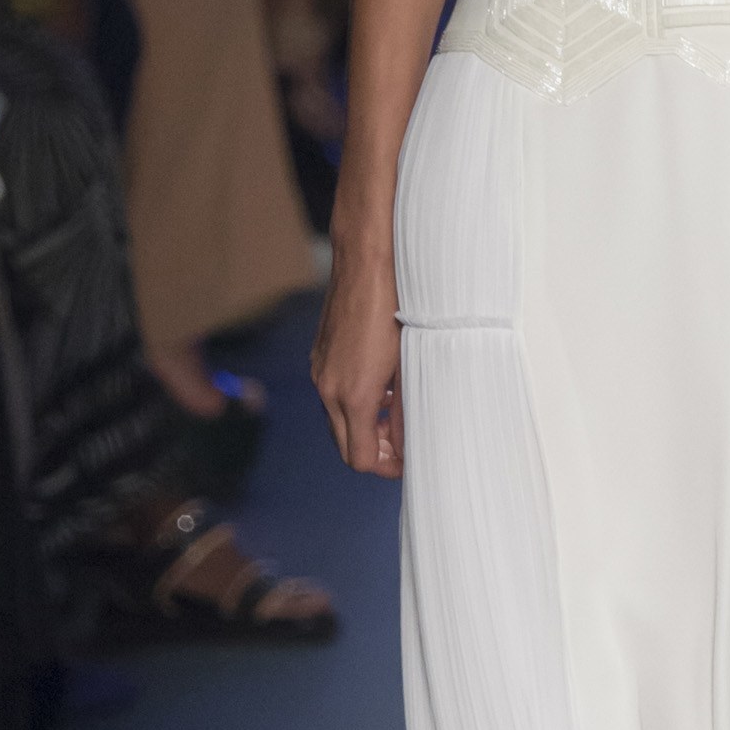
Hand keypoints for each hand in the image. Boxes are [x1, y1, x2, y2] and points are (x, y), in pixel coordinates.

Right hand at [312, 249, 403, 476]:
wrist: (368, 261)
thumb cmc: (397, 307)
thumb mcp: (410, 365)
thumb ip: (405, 411)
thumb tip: (406, 443)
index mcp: (353, 395)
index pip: (359, 458)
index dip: (385, 467)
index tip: (406, 460)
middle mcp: (328, 388)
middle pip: (345, 445)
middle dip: (373, 450)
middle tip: (401, 441)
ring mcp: (319, 370)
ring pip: (337, 420)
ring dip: (363, 425)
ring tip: (395, 409)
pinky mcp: (319, 355)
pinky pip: (332, 394)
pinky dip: (353, 401)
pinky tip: (379, 383)